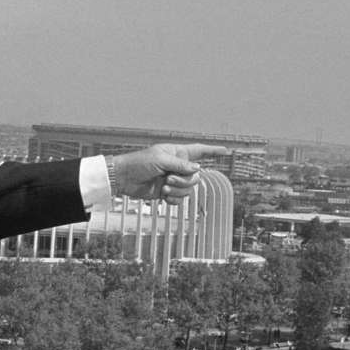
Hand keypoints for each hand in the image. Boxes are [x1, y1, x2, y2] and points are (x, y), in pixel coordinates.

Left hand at [110, 144, 227, 203]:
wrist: (124, 178)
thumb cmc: (139, 163)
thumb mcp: (161, 160)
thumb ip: (181, 165)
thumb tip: (198, 169)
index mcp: (177, 153)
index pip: (199, 151)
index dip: (212, 151)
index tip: (225, 151)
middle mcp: (178, 166)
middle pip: (195, 177)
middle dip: (184, 180)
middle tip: (168, 178)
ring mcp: (173, 180)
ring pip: (189, 189)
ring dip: (177, 190)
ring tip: (163, 186)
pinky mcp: (167, 192)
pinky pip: (180, 199)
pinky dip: (173, 199)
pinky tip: (163, 196)